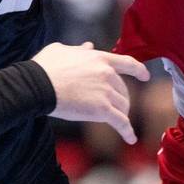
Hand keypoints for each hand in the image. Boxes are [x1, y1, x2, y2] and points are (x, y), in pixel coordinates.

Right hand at [31, 41, 150, 143]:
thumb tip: (88, 46)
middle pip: (123, 89)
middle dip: (122, 99)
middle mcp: (107, 73)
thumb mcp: (62, 51)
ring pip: (123, 106)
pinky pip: (121, 122)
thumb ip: (78, 49)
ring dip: (122, 114)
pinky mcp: (102, 109)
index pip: (127, 63)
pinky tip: (130, 138)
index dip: (139, 70)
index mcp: (100, 58)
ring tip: (119, 122)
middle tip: (117, 107)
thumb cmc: (45, 67)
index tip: (145, 76)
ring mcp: (106, 91)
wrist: (38, 85)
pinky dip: (127, 131)